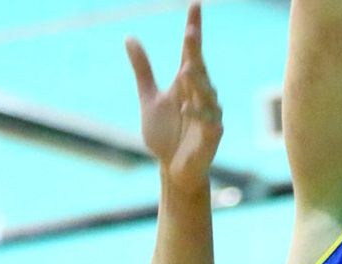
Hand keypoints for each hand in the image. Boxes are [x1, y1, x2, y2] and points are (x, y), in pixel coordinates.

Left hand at [127, 6, 222, 193]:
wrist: (173, 168)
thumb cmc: (165, 134)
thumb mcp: (148, 98)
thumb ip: (142, 69)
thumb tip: (129, 36)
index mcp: (186, 83)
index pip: (190, 51)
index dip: (194, 27)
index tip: (194, 4)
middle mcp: (201, 95)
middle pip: (199, 68)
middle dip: (195, 52)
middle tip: (189, 33)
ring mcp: (209, 115)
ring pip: (207, 93)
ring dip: (198, 81)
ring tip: (187, 68)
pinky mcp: (212, 136)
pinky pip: (208, 122)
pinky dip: (198, 114)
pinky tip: (186, 107)